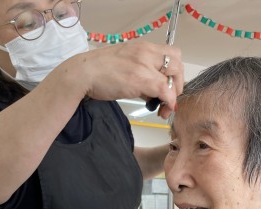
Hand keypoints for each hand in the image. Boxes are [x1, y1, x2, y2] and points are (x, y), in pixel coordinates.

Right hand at [64, 41, 183, 118]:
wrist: (82, 74)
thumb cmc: (98, 71)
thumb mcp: (124, 64)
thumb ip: (140, 72)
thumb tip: (152, 91)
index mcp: (142, 47)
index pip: (172, 54)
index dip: (175, 72)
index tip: (170, 86)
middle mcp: (146, 52)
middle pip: (178, 64)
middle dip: (178, 84)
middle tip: (169, 97)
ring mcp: (144, 65)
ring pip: (174, 78)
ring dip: (174, 94)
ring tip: (164, 106)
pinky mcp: (140, 79)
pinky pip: (165, 91)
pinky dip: (169, 102)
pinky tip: (162, 110)